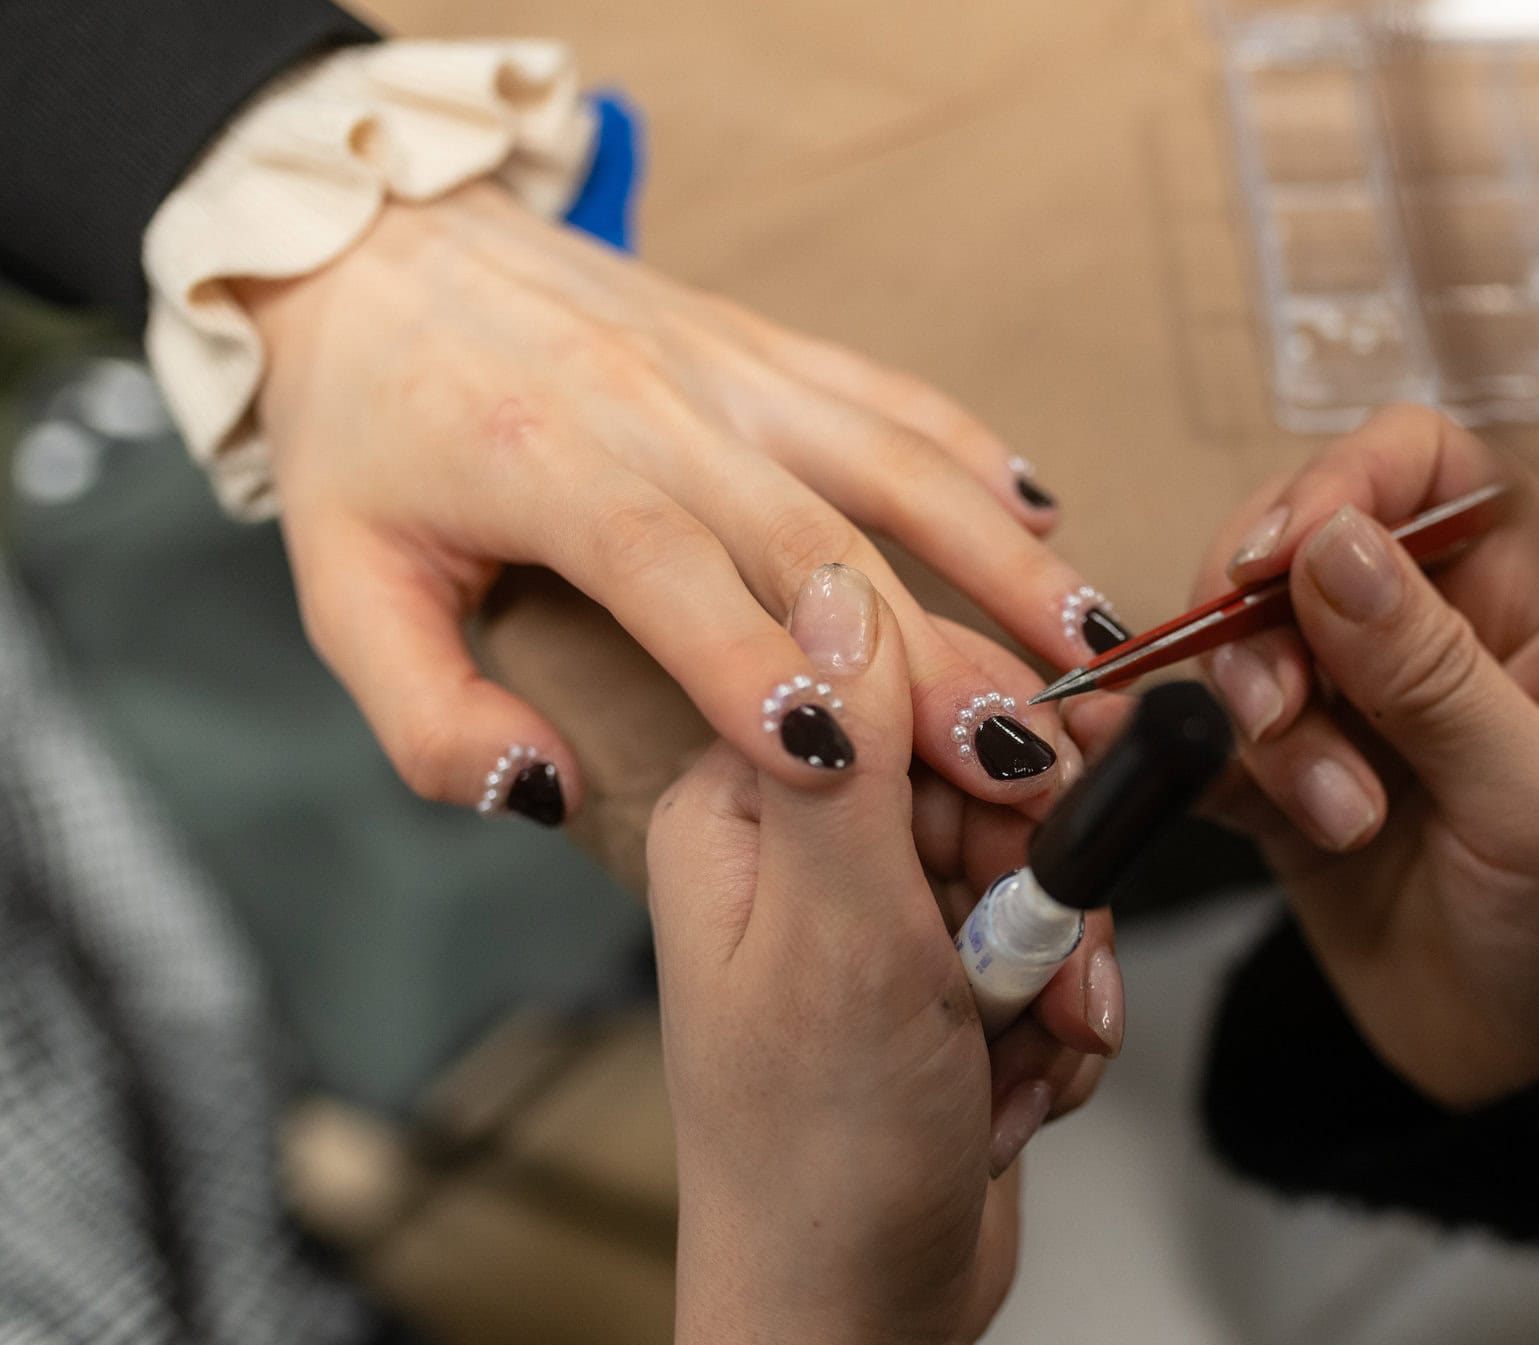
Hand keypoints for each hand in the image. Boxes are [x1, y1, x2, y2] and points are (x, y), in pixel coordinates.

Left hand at [239, 182, 1100, 824]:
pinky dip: (975, 453)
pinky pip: (891, 396)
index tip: (838, 761)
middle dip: (927, 654)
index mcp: (550, 469)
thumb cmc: (370, 430)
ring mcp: (731, 367)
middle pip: (819, 539)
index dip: (754, 667)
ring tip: (1087, 644)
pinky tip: (1047, 515)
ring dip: (999, 556)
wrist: (382, 246)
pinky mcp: (767, 344)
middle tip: (1015, 752)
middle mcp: (662, 408)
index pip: (671, 571)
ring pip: (891, 463)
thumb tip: (544, 796)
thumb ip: (429, 718)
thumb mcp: (344, 587)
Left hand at [648, 564, 1112, 1344]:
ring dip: (1060, 960)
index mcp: (746, 807)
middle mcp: (806, 845)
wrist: (856, 1328)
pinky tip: (1022, 1080)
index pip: (888, 672)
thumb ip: (852, 758)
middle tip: (1032, 963)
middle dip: (1038, 874)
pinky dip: (1061, 1011)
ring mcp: (877, 912)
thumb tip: (836, 576)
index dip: (984, 729)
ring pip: (1036, 855)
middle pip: (985, 762)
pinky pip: (1048, 938)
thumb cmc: (822, 1167)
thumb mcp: (843, 940)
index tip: (1032, 798)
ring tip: (1023, 1047)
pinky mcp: (939, 973)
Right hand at [1080, 408, 1538, 1107]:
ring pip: (1245, 642)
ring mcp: (1357, 703)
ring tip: (1333, 817)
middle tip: (1279, 715)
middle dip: (1266, 623)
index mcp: (1529, 593)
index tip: (1283, 561)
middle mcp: (1434, 627)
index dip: (1342, 484)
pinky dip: (1196, 762)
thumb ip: (1434, 673)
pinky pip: (1211, 737)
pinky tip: (1213, 800)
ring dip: (1256, 722)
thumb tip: (1334, 544)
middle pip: (1300, 544)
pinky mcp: (1292, 778)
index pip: (1422, 464)